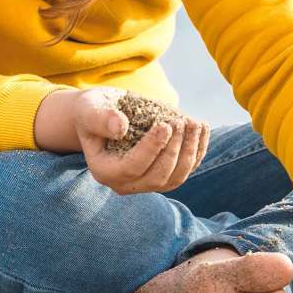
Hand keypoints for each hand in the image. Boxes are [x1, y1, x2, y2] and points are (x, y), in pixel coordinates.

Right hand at [74, 86, 210, 194]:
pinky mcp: (163, 175)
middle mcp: (124, 184)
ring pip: (175, 178)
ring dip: (190, 152)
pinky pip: (185, 170)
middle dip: (174, 150)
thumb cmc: (93, 110)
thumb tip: (120, 127)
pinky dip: (197, 151)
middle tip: (183, 122)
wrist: (102, 115)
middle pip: (157, 178)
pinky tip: (202, 128)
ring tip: (196, 124)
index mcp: (104, 171)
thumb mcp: (90, 108)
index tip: (166, 125)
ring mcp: (145, 183)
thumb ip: (100, 118)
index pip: (132, 168)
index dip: (152, 148)